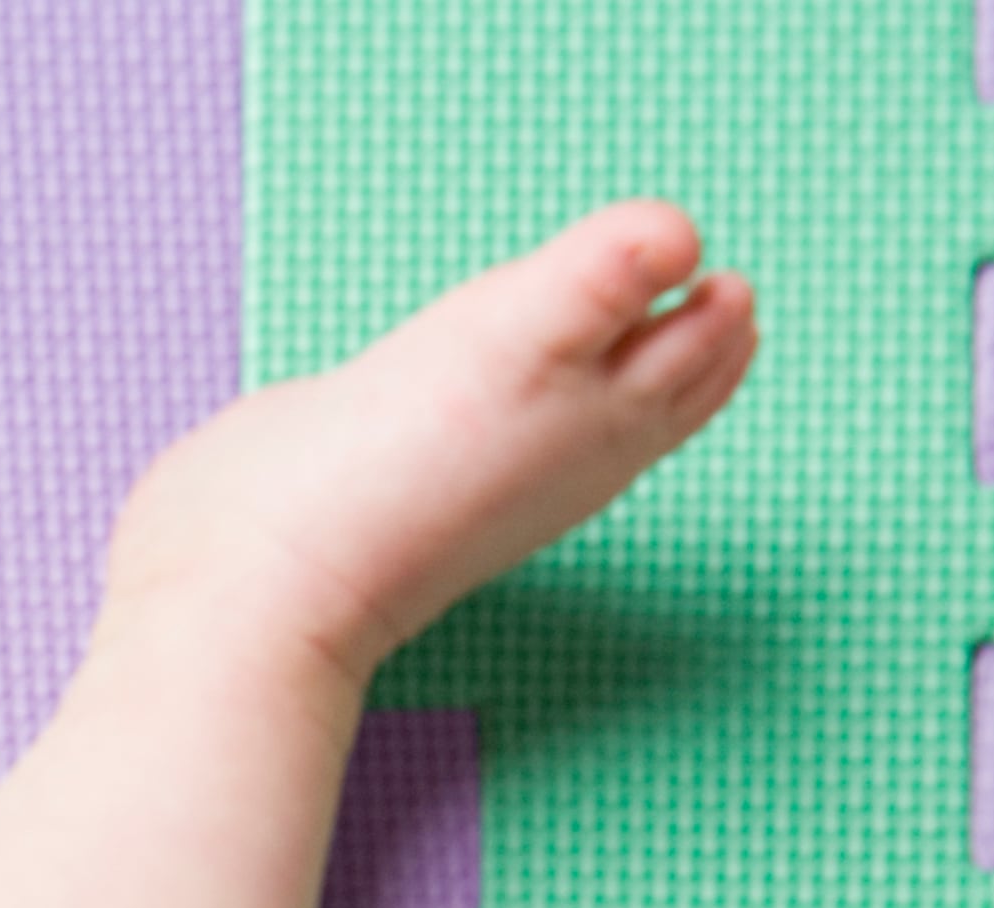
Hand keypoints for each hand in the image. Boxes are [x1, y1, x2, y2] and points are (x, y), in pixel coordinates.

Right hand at [104, 201, 755, 688]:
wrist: (266, 583)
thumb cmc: (397, 470)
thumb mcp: (516, 340)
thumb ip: (601, 276)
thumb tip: (681, 237)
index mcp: (600, 422)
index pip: (686, 361)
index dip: (712, 317)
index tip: (726, 280)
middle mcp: (556, 456)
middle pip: (648, 399)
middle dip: (686, 351)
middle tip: (717, 304)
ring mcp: (484, 474)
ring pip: (577, 419)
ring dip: (615, 377)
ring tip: (634, 342)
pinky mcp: (407, 477)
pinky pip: (497, 432)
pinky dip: (523, 401)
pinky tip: (495, 393)